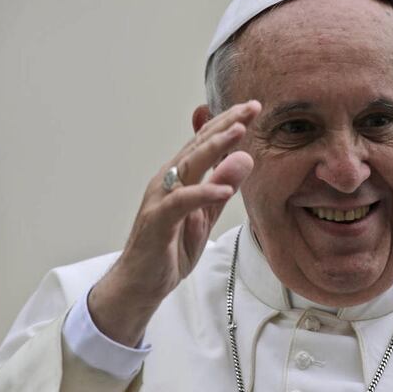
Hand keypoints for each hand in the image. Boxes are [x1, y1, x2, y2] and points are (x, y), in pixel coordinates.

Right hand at [88, 100, 260, 345]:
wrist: (140, 284)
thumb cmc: (169, 249)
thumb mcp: (205, 216)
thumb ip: (222, 188)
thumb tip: (244, 158)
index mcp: (180, 178)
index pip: (206, 143)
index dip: (228, 123)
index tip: (252, 107)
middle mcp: (168, 181)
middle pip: (199, 145)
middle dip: (226, 124)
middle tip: (251, 107)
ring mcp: (160, 199)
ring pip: (189, 166)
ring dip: (214, 148)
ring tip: (239, 133)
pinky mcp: (157, 221)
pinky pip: (181, 202)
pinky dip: (202, 193)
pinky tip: (223, 189)